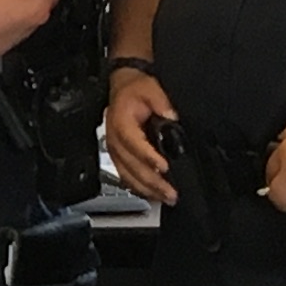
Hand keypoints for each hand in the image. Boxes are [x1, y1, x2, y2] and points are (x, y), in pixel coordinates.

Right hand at [106, 72, 178, 203]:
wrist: (122, 90)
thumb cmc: (134, 91)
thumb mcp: (150, 88)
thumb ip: (160, 101)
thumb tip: (171, 116)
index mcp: (120, 122)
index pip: (133, 143)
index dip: (148, 157)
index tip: (164, 167)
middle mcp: (114, 139)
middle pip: (131, 165)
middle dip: (152, 181)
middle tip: (170, 192)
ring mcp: (114, 151)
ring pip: (127, 175)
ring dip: (147, 189)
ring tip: (165, 197)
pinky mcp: (117, 157)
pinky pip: (125, 177)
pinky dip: (139, 188)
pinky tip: (152, 194)